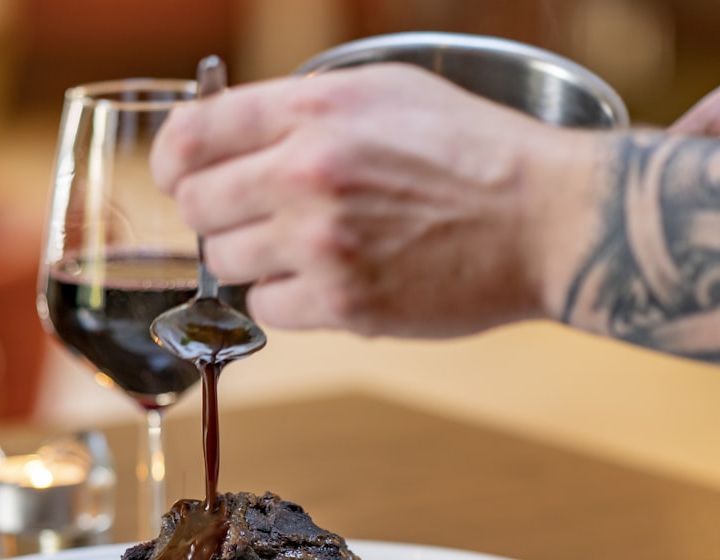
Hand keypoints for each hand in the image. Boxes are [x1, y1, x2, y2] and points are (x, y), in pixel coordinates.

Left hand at [151, 64, 596, 336]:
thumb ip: (303, 107)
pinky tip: (323, 281)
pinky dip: (283, 299)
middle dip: (214, 214)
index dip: (174, 161)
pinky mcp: (343, 304)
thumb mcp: (386, 91)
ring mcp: (322, 244)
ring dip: (252, 258)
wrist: (545, 219)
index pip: (192, 136)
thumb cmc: (476, 151)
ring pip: (226, 264)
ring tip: (300, 248)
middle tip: (247, 218)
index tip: (180, 177)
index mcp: (315, 112)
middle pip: (198, 208)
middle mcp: (308, 175)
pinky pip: (266, 309)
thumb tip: (236, 132)